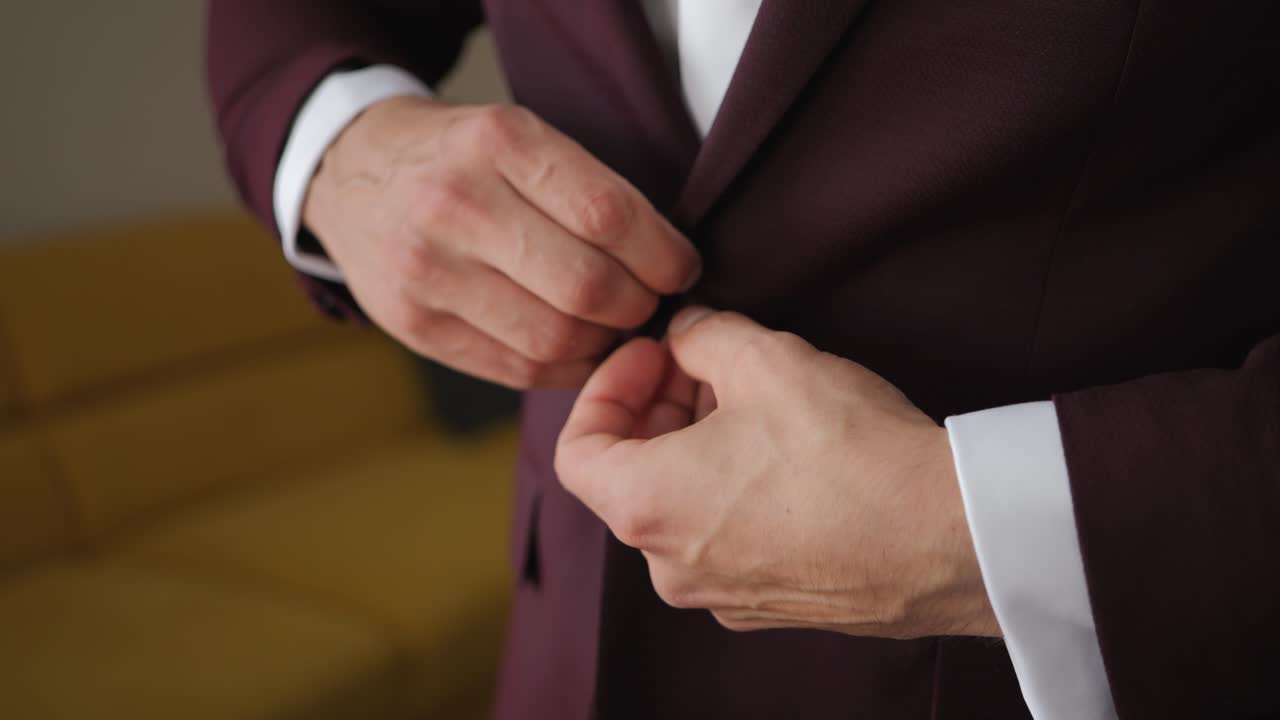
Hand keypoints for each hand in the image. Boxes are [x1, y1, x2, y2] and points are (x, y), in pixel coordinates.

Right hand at [303, 97, 700, 387]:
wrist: (351, 171)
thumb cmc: (458, 155)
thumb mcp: (516, 134)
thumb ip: (585, 189)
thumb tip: (668, 266)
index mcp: (496, 142)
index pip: (608, 215)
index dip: (663, 254)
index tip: (681, 267)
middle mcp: (455, 205)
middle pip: (586, 287)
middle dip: (640, 305)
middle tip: (651, 302)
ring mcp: (427, 271)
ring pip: (556, 338)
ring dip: (606, 343)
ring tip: (616, 325)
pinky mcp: (413, 325)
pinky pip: (518, 368)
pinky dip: (566, 366)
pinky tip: (579, 348)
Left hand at [556, 308, 999, 638]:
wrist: (951, 538)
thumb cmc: (851, 451)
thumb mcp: (766, 359)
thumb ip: (702, 336)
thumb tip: (685, 334)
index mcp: (646, 508)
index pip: (576, 449)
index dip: (605, 387)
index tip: (652, 353)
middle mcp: (671, 566)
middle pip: (630, 476)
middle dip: (660, 408)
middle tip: (705, 362)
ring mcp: (722, 595)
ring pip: (681, 507)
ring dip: (698, 446)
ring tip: (754, 399)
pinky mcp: (773, 605)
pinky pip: (728, 538)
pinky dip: (734, 491)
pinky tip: (787, 453)